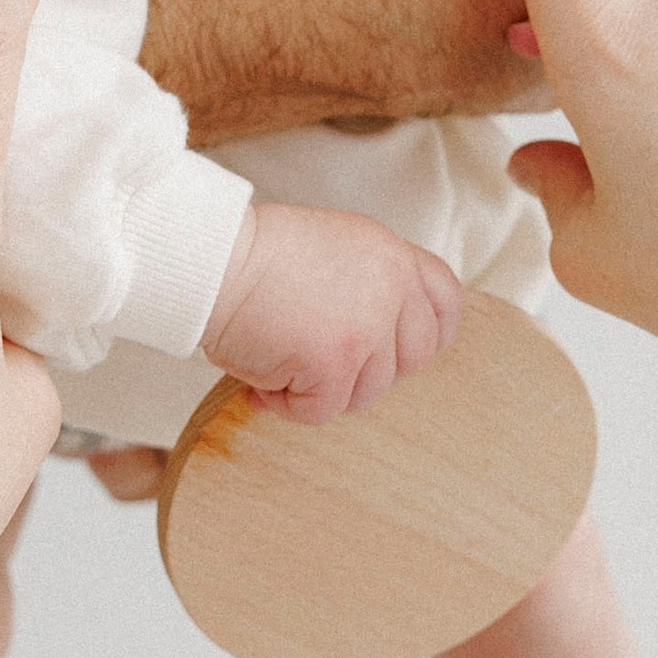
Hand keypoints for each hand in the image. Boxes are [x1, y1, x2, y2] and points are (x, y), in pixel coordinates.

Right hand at [201, 201, 463, 423]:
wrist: (211, 260)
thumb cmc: (249, 257)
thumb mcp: (330, 246)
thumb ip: (366, 283)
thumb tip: (376, 341)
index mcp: (390, 253)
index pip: (447, 299)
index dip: (432, 332)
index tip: (403, 350)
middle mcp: (391, 287)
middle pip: (415, 357)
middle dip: (370, 372)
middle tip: (321, 366)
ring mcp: (369, 327)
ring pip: (368, 392)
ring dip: (321, 389)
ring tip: (277, 361)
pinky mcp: (337, 362)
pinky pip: (323, 410)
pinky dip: (287, 404)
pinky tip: (260, 379)